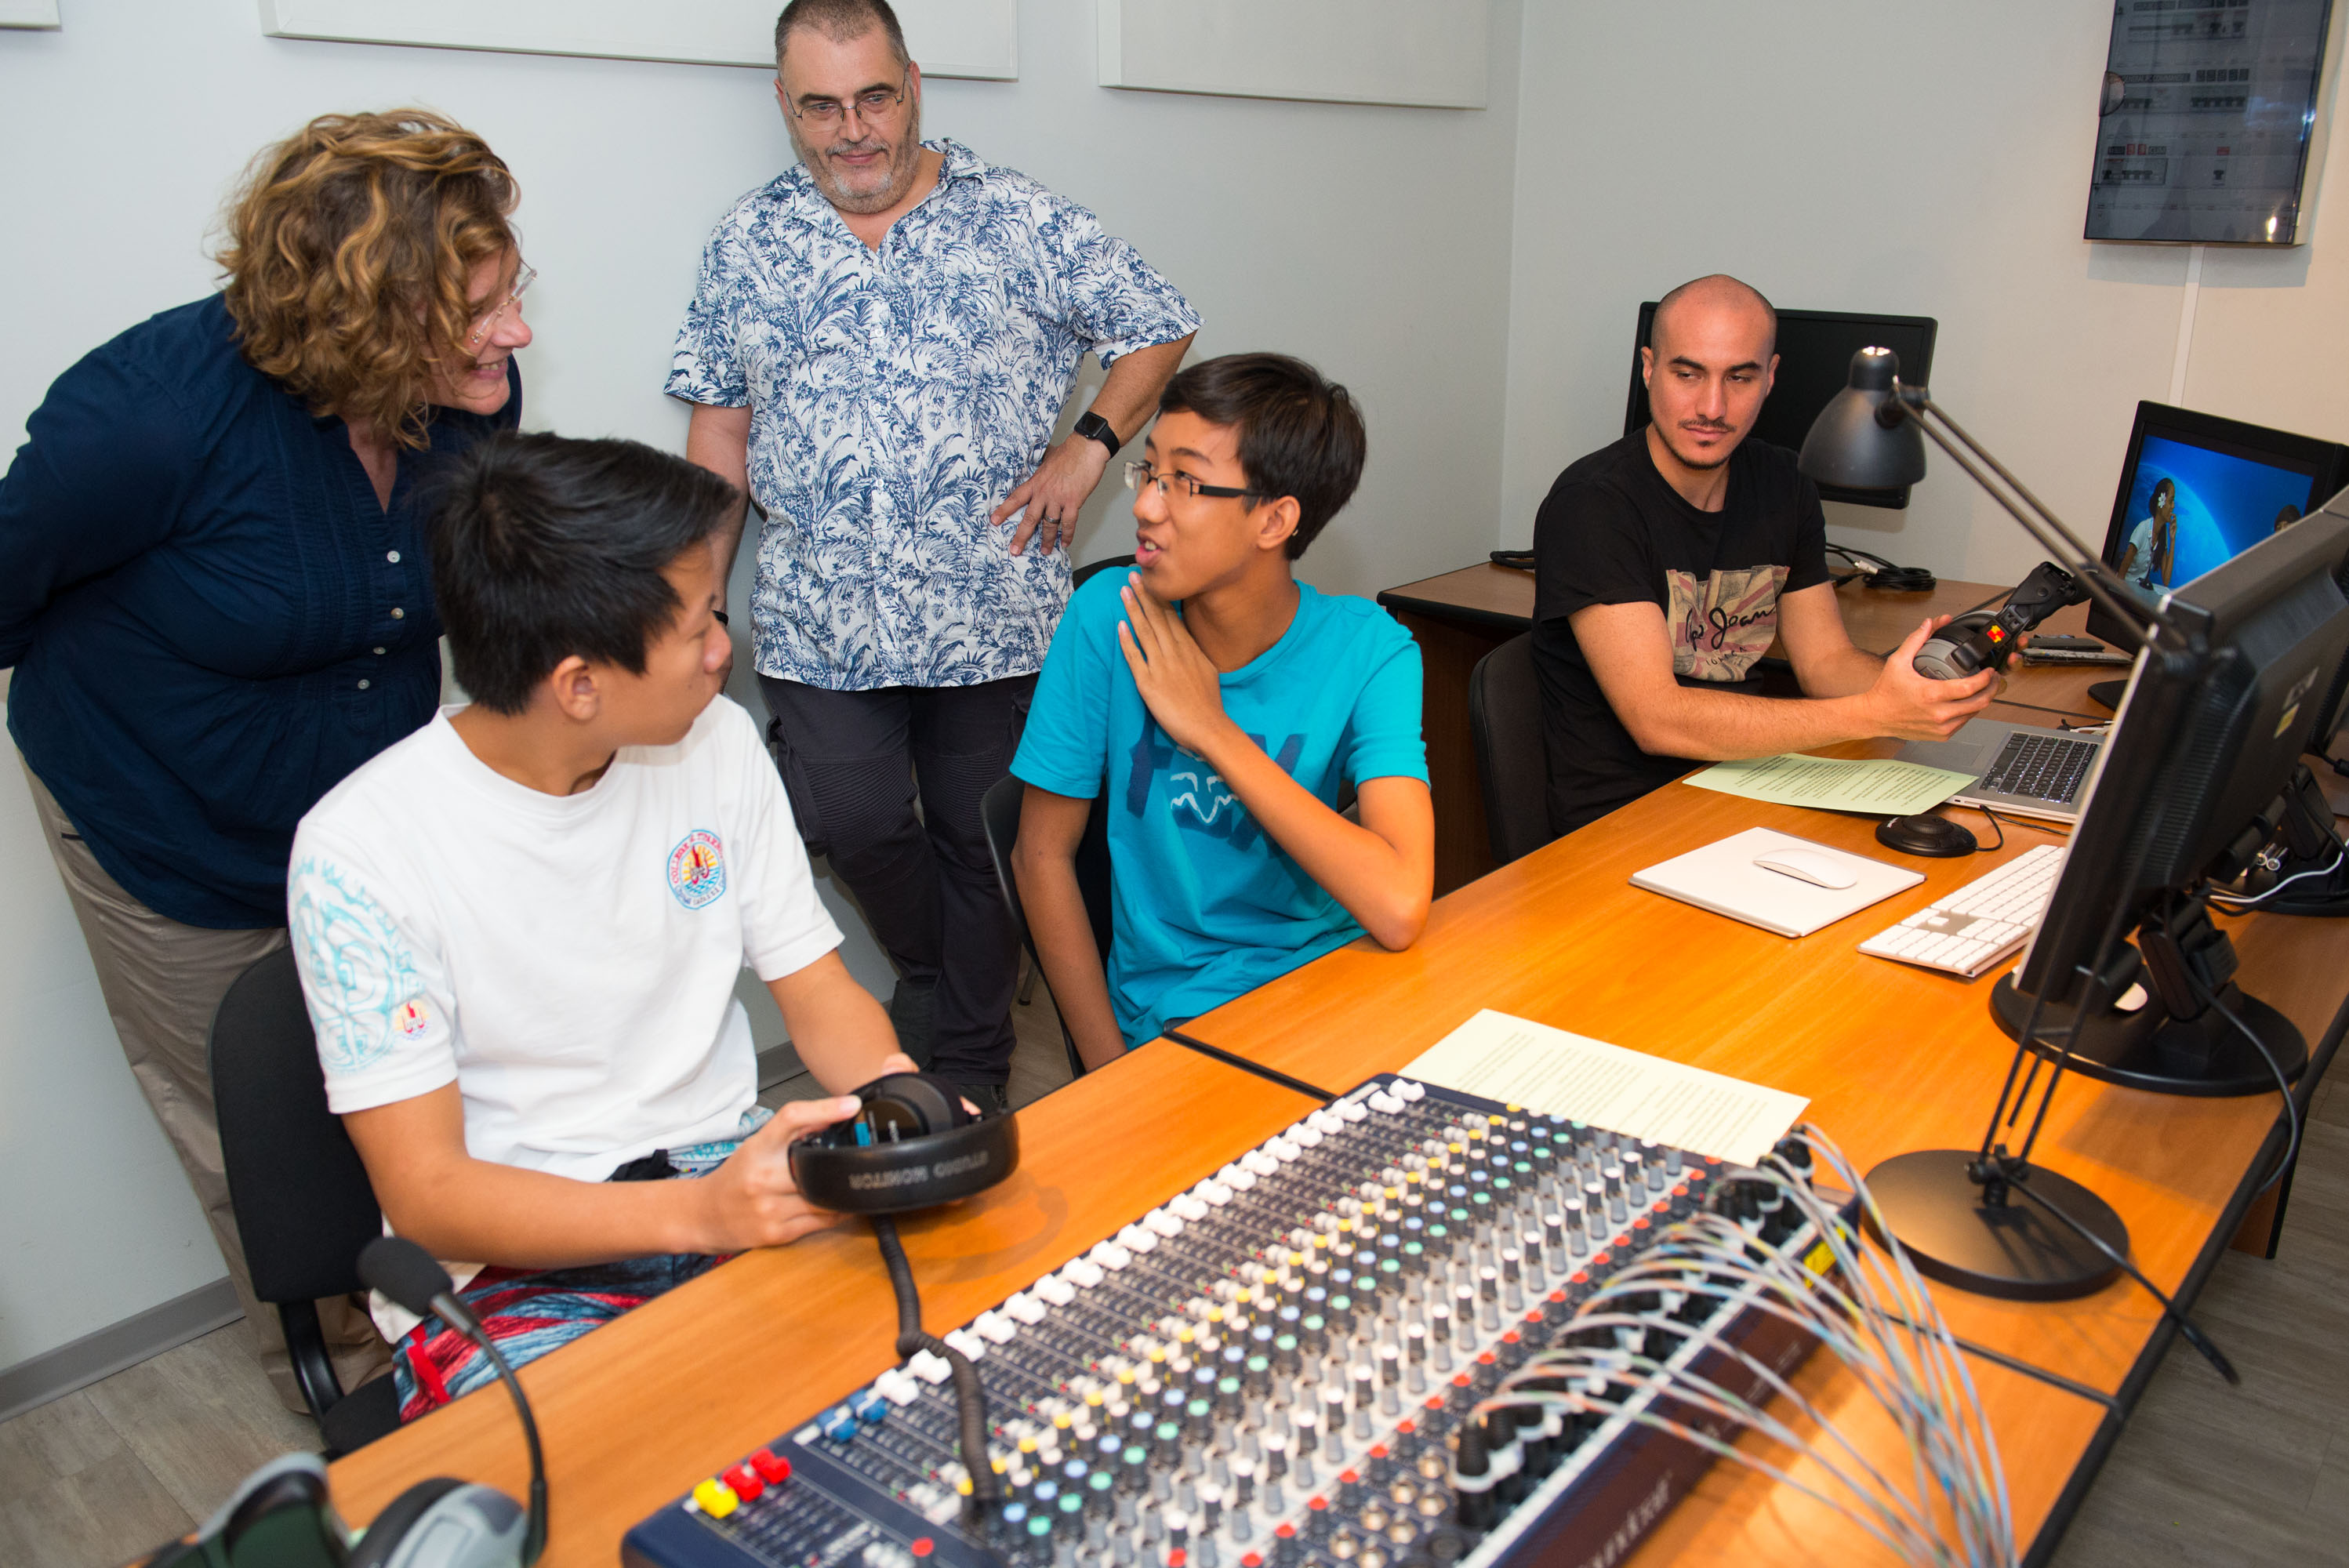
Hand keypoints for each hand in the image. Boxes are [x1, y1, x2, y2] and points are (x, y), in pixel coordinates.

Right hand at [689, 1094, 861, 1251]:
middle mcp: (762, 1177)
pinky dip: (837, 1211)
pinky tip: (838, 1203)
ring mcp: (769, 1208)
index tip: (851, 1105)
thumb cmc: (734, 1178)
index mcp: (757, 1149)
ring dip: (843, 1189)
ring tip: (851, 1180)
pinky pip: (821, 1222)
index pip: (791, 1118)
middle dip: (842, 1160)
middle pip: (817, 1163)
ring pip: (825, 1196)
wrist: (703, 1216)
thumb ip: (793, 1131)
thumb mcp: (757, 1146)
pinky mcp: (777, 1233)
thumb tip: (836, 1113)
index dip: (825, 1108)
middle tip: (862, 1153)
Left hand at [991, 437, 1110, 555]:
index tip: (994, 521)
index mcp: (1036, 482)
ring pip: (1049, 525)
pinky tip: (1065, 542)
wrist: (1086, 449)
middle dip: (1021, 537)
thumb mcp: (1048, 459)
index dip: (1004, 510)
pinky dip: (1067, 535)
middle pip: (1029, 518)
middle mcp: (1044, 492)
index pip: (1016, 498)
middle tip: (1015, 550)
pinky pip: (1068, 523)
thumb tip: (1041, 462)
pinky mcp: (1073, 502)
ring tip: (1044, 551)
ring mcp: (1058, 498)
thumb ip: (1042, 466)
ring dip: (1046, 540)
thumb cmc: (1069, 452)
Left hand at [1117, 576, 1233, 755]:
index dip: (1159, 597)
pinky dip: (1127, 641)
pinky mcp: (1149, 683)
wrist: (1209, 727)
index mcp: (1189, 648)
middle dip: (1144, 594)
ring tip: (1124, 591)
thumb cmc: (1208, 703)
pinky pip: (1135, 658)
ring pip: (1145, 632)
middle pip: (1157, 618)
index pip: (1172, 617)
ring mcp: (1161, 667)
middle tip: (1133, 574)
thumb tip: (1186, 640)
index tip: (1151, 580)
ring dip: (1133, 610)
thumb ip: (1194, 652)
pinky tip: (1120, 626)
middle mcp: (1175, 652)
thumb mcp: (1207, 669)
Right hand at [1865, 617, 1999, 740]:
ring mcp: (1942, 727)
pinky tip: (1965, 702)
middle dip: (1992, 688)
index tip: (1989, 671)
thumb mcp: (1898, 662)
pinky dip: (1968, 712)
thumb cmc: (1886, 693)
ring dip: (1981, 700)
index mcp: (1931, 694)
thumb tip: (1930, 624)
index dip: (1986, 678)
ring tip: (1981, 689)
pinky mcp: (1942, 735)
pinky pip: (1964, 723)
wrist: (1875, 717)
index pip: (1971, 687)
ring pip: (1975, 713)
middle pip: (1980, 702)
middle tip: (1993, 679)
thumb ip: (1916, 640)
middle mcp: (1939, 713)